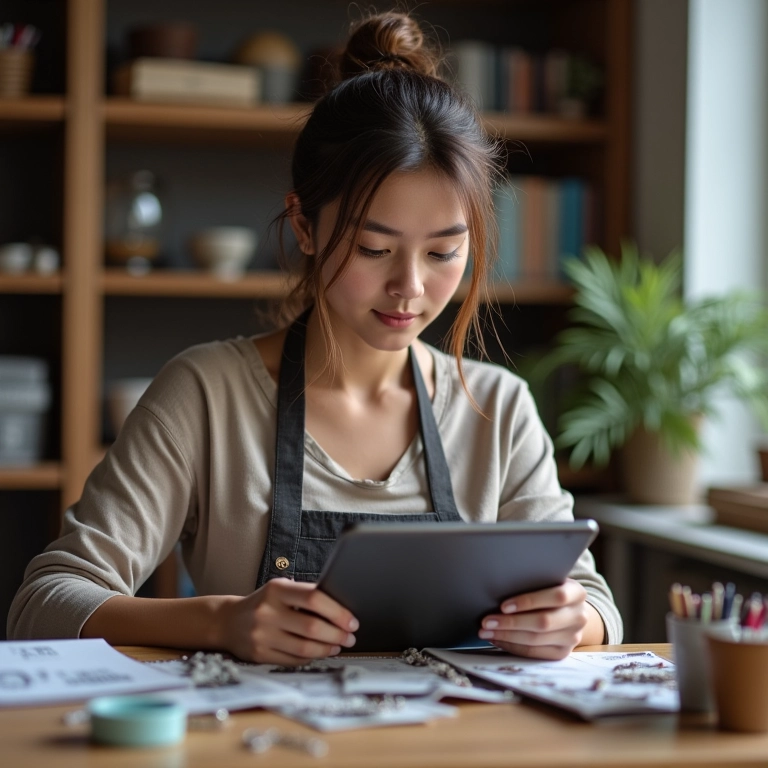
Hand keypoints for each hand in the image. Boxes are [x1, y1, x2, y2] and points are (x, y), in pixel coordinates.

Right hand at [219, 578, 357, 664]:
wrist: (227, 621)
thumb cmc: (263, 603)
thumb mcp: (280, 590)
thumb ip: (304, 595)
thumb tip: (341, 609)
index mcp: (276, 589)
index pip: (314, 598)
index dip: (337, 611)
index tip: (352, 620)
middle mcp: (267, 611)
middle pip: (312, 627)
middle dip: (337, 634)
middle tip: (351, 636)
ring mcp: (261, 635)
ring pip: (304, 648)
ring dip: (327, 648)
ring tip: (338, 645)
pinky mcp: (259, 654)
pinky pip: (293, 660)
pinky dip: (311, 658)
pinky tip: (321, 653)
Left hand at [478, 578, 598, 659]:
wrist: (569, 611)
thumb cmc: (549, 589)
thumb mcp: (547, 580)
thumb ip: (532, 582)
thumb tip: (498, 586)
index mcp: (577, 593)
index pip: (556, 597)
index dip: (529, 601)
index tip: (503, 605)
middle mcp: (579, 616)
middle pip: (543, 622)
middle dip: (511, 622)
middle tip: (486, 621)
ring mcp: (573, 637)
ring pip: (536, 640)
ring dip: (507, 636)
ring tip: (485, 632)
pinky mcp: (562, 653)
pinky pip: (534, 653)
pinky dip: (513, 647)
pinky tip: (497, 640)